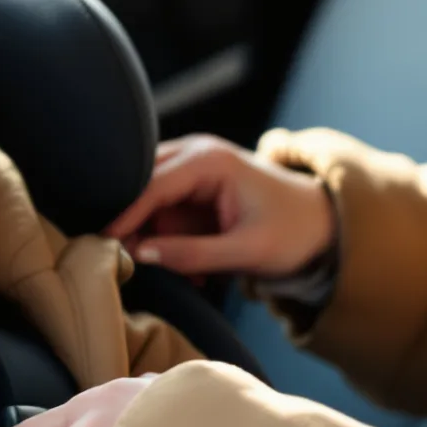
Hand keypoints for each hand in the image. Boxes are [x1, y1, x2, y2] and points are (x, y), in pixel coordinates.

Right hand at [105, 135, 335, 279]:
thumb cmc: (294, 233)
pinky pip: (161, 213)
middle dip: (130, 222)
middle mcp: (195, 154)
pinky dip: (166, 241)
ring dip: (151, 235)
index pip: (150, 185)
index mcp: (209, 161)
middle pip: (140, 184)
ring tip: (180, 272)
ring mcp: (193, 170)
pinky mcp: (194, 190)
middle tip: (120, 259)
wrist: (325, 227)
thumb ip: (193, 255)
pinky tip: (194, 271)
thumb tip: (142, 255)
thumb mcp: (246, 251)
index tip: (102, 243)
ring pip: (147, 200)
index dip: (124, 215)